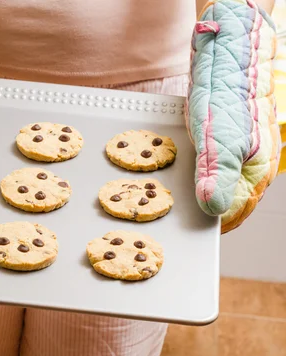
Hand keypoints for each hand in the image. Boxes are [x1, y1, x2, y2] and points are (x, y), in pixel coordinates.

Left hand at [188, 0, 278, 232]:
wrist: (226, 53)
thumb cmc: (226, 92)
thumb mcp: (220, 137)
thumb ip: (218, 175)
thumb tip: (214, 210)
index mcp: (254, 171)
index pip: (233, 213)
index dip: (209, 226)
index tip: (186, 233)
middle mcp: (246, 165)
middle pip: (224, 201)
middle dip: (200, 210)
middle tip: (172, 215)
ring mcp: (234, 152)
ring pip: (213, 183)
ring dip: (194, 193)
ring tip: (169, 199)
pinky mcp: (219, 139)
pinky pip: (205, 165)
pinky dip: (191, 172)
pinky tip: (175, 172)